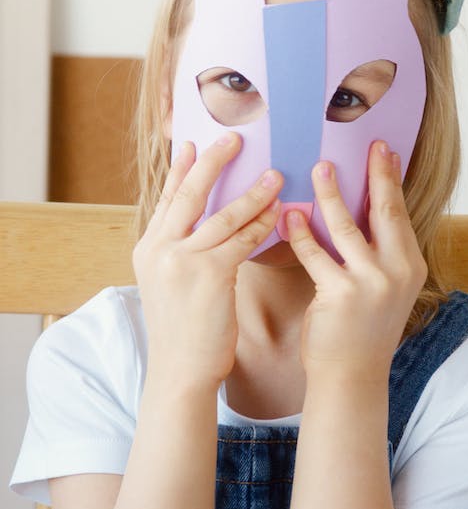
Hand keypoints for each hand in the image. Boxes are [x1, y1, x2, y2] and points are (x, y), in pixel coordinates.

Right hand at [133, 134, 282, 393]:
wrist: (180, 371)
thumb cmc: (184, 331)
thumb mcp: (171, 285)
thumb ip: (181, 253)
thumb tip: (202, 229)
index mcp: (148, 248)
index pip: (167, 199)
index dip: (182, 169)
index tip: (193, 142)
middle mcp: (159, 249)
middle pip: (189, 194)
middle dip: (212, 162)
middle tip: (233, 137)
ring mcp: (180, 261)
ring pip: (222, 215)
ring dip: (252, 192)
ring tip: (275, 173)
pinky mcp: (207, 275)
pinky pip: (241, 240)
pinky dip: (261, 224)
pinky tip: (279, 212)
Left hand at [284, 141, 427, 382]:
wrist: (351, 376)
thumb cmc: (361, 329)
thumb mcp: (384, 288)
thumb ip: (380, 252)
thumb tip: (366, 207)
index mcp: (411, 266)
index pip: (400, 213)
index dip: (391, 180)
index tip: (386, 150)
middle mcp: (397, 272)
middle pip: (384, 211)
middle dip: (375, 174)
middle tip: (366, 145)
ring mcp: (370, 284)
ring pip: (346, 226)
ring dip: (331, 193)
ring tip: (318, 167)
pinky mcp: (340, 295)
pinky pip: (316, 254)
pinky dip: (302, 232)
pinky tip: (290, 215)